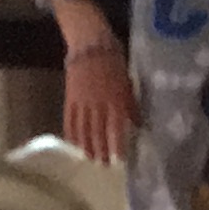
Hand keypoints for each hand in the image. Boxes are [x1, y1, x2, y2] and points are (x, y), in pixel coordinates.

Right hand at [62, 45, 132, 164]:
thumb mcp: (127, 82)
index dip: (117, 144)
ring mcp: (82, 103)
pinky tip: (73, 144)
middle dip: (102, 150)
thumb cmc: (114, 60)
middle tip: (104, 165)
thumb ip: (131, 104)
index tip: (120, 160)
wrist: (90, 44)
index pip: (116, 128)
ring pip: (84, 129)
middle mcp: (98, 104)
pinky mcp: (70, 99)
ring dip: (87, 146)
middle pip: (99, 132)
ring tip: (89, 159)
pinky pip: (70, 120)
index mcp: (115, 99)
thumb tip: (138, 124)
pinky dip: (71, 133)